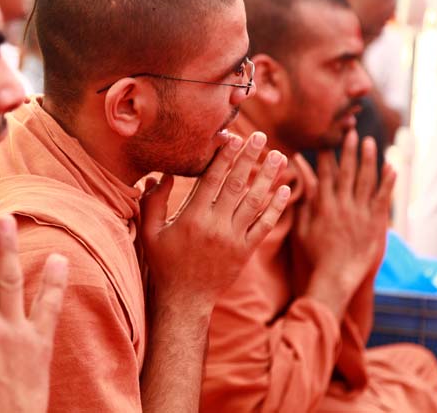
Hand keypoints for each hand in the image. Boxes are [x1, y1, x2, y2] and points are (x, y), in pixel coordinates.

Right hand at [139, 132, 289, 310]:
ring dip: (268, 177)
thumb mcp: (150, 232)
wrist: (185, 300)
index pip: (211, 179)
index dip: (224, 157)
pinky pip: (265, 226)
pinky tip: (286, 190)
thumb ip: (153, 202)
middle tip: (261, 136)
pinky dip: (277, 207)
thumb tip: (161, 175)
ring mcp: (233, 239)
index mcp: (192, 217)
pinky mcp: (246, 251)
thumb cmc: (164, 263)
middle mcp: (215, 225)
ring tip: (279, 156)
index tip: (234, 137)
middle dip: (249, 158)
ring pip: (255, 202)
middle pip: (236, 184)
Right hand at [294, 130, 394, 318]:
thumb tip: (299, 186)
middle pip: (347, 172)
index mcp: (323, 206)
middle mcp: (342, 206)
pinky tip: (391, 167)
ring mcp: (360, 213)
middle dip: (348, 150)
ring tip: (370, 142)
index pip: (324, 174)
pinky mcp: (375, 223)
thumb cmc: (316, 255)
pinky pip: (382, 198)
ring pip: (366, 180)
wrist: (336, 277)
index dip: (325, 155)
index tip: (326, 139)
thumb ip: (303, 206)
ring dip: (368, 159)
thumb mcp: (302, 229)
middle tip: (350, 132)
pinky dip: (387, 182)